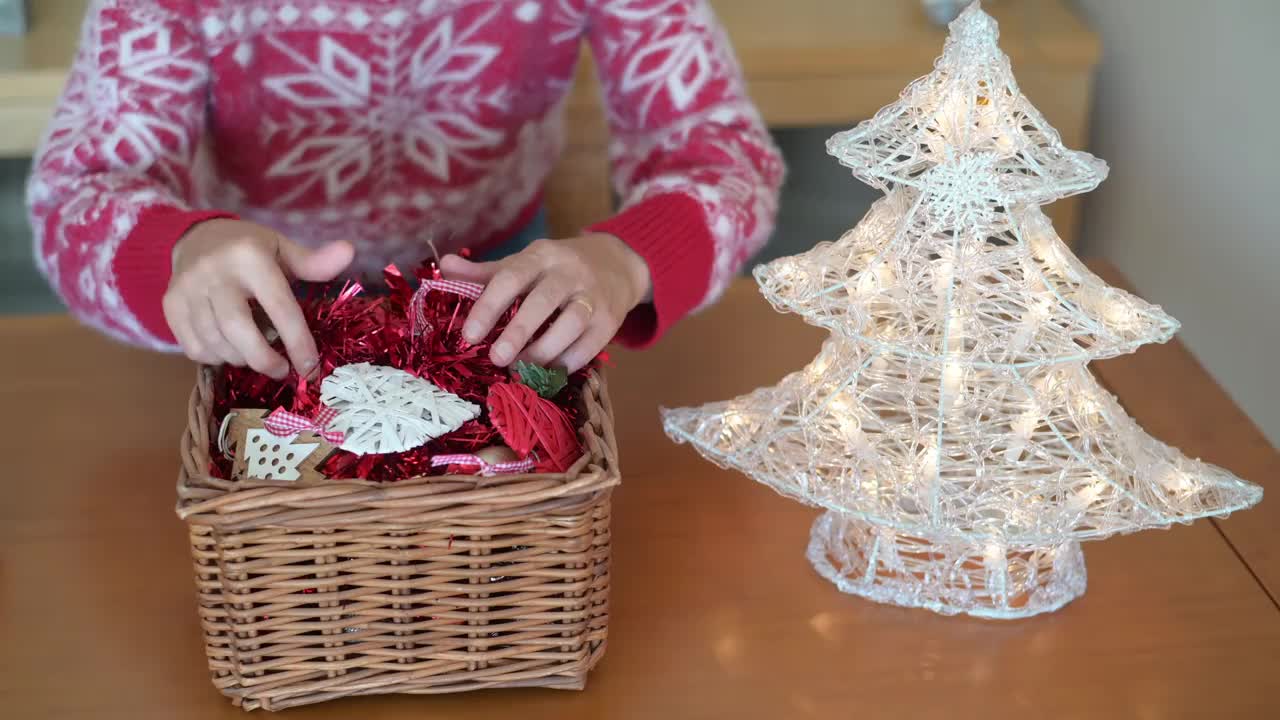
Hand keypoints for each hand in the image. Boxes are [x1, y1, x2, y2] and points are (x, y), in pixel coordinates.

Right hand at [163, 218, 353, 378]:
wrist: (195, 239)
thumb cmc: (250, 250)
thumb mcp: (282, 250)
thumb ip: (314, 262)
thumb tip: (349, 253)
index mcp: (249, 256)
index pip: (279, 307)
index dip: (297, 342)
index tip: (311, 368)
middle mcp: (214, 271)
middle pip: (239, 329)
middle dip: (264, 359)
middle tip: (282, 371)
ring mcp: (187, 289)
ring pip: (216, 343)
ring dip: (241, 359)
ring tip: (257, 355)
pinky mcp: (170, 306)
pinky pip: (194, 348)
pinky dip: (217, 357)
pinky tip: (231, 348)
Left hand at [439, 234, 651, 371]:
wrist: (616, 263)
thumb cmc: (556, 270)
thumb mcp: (523, 264)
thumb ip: (485, 272)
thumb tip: (444, 266)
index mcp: (541, 255)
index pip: (511, 277)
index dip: (488, 306)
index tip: (469, 334)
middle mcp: (570, 271)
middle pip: (543, 301)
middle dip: (518, 332)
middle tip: (496, 359)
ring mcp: (594, 295)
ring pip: (571, 323)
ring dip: (544, 350)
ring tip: (521, 368)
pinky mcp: (611, 319)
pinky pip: (590, 345)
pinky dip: (568, 361)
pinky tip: (549, 370)